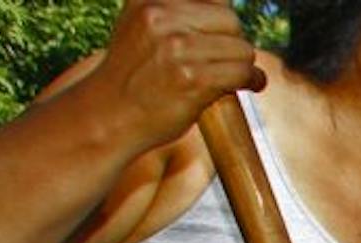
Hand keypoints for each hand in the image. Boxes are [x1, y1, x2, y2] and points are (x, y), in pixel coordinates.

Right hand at [93, 0, 265, 149]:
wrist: (109, 114)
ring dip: (244, 65)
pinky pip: (242, 72)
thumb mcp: (143, 25)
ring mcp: (177, 47)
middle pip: (230, 20)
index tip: (221, 34)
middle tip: (224, 59)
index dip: (221, 18)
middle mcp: (161, 16)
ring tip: (235, 76)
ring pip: (242, 48)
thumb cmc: (132, 73)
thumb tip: (225, 6)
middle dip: (233, 42)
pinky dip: (251, 80)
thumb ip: (176, 11)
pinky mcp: (192, 78)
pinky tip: (249, 85)